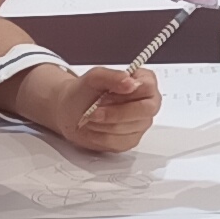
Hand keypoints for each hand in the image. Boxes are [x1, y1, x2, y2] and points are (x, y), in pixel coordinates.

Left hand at [29, 64, 161, 153]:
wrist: (71, 111)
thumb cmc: (84, 92)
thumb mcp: (94, 77)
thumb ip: (112, 76)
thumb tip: (130, 83)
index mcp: (144, 82)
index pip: (148, 87)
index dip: (127, 93)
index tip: (107, 95)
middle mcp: (147, 103)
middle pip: (144, 110)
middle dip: (115, 112)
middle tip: (94, 111)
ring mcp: (141, 123)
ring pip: (130, 127)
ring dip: (104, 123)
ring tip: (91, 117)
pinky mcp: (131, 140)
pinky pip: (120, 142)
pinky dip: (101, 136)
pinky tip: (94, 128)